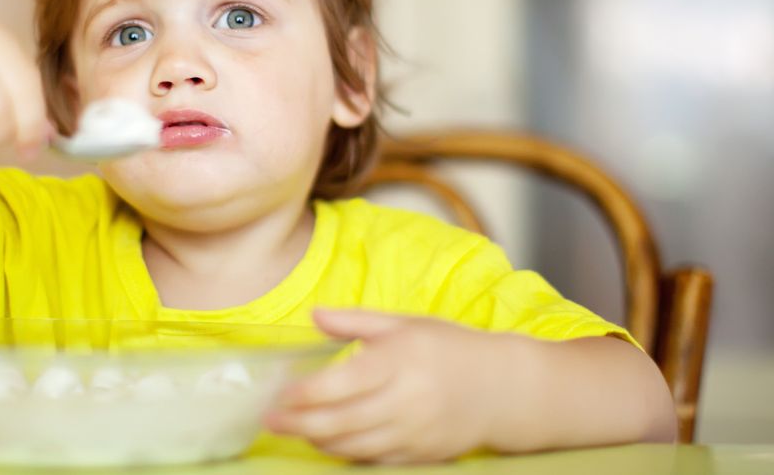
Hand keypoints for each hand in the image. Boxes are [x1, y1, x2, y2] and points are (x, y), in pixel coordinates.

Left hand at [266, 308, 509, 463]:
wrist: (503, 388)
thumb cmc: (448, 348)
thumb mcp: (404, 324)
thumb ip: (355, 321)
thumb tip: (314, 315)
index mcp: (398, 361)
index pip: (341, 383)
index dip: (304, 393)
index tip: (279, 393)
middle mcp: (405, 400)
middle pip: (340, 421)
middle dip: (298, 423)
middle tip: (270, 420)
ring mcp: (413, 432)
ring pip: (353, 445)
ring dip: (317, 439)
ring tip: (294, 429)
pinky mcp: (420, 456)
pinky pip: (374, 460)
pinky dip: (346, 453)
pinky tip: (327, 441)